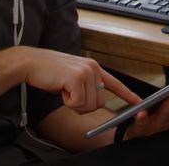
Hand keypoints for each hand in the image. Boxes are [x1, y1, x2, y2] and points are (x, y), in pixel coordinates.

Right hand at [22, 48, 140, 113]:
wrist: (31, 63)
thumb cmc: (49, 72)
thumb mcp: (72, 77)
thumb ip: (86, 86)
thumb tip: (93, 101)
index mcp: (94, 67)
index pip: (114, 83)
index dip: (127, 94)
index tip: (138, 101)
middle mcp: (93, 68)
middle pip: (98, 102)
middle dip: (83, 105)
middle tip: (69, 95)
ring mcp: (86, 72)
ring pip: (88, 105)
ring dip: (74, 104)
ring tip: (63, 89)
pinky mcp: (76, 78)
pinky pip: (78, 103)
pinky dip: (67, 102)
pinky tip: (60, 89)